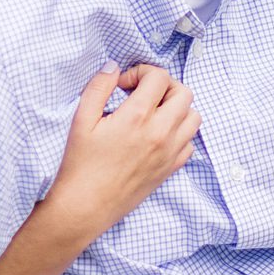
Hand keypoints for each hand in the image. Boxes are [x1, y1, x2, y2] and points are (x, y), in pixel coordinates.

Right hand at [43, 66, 200, 238]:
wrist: (86, 207)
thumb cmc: (81, 164)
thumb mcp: (81, 119)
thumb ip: (98, 87)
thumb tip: (113, 67)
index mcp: (138, 116)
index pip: (159, 77)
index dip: (140, 72)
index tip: (123, 85)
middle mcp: (161, 133)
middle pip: (184, 92)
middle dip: (163, 86)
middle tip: (142, 94)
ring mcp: (170, 152)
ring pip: (193, 116)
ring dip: (176, 107)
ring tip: (153, 112)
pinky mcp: (171, 169)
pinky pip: (190, 142)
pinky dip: (179, 132)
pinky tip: (156, 135)